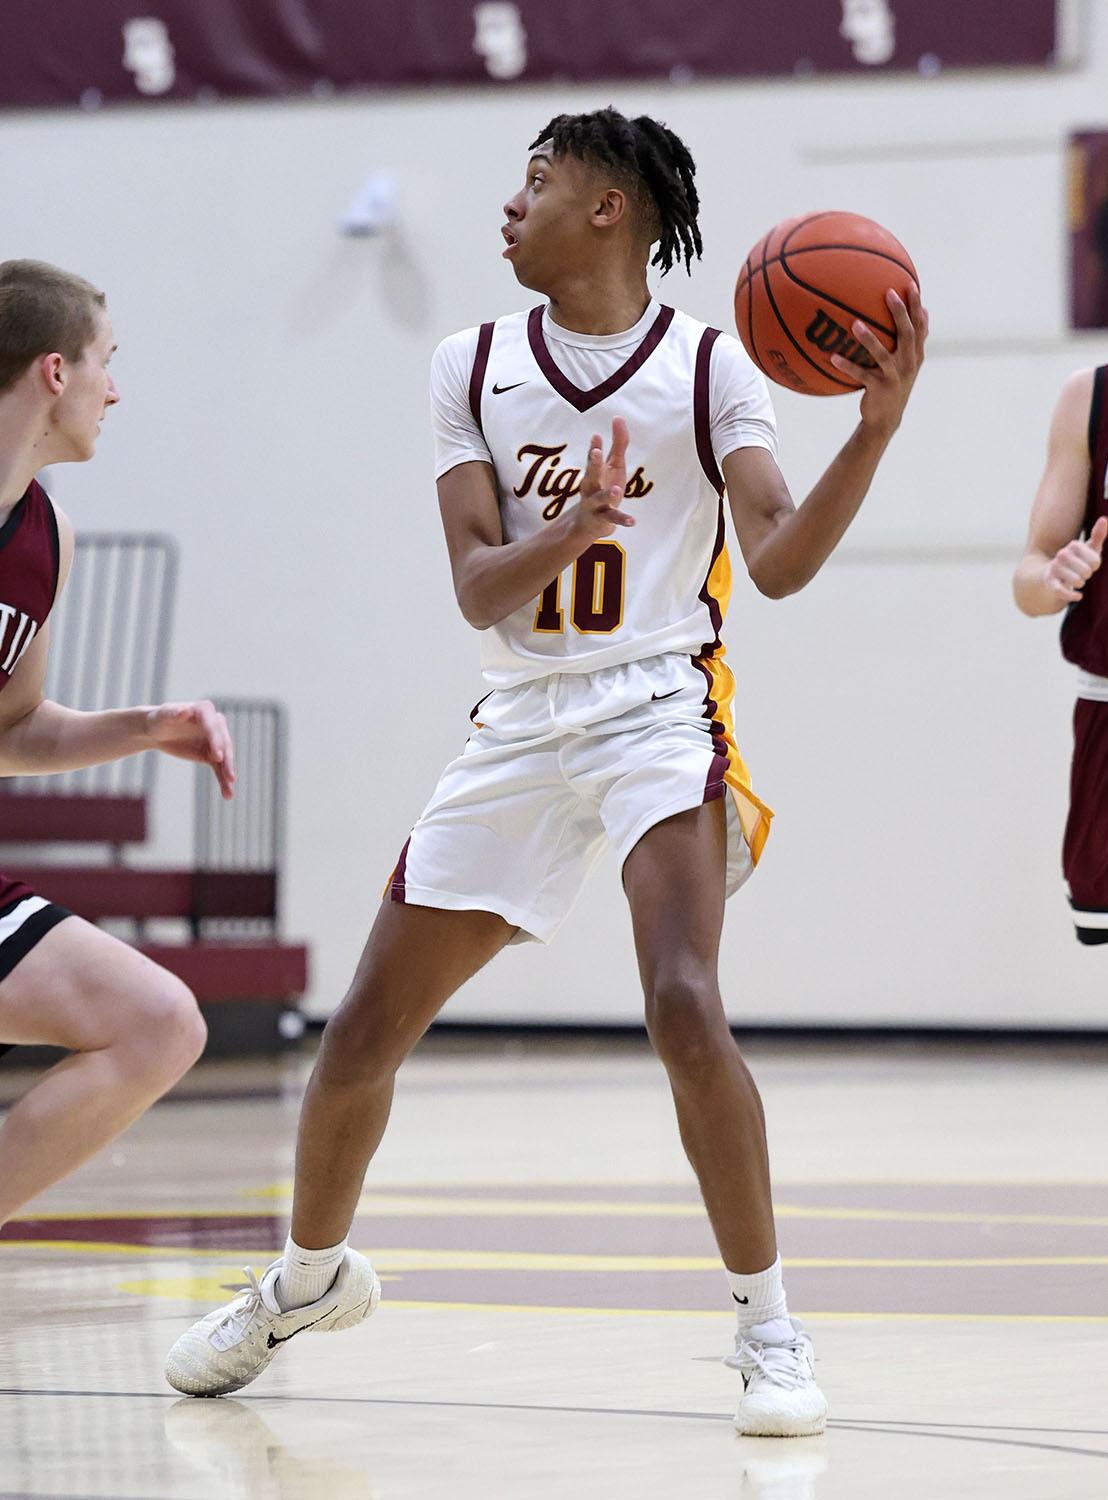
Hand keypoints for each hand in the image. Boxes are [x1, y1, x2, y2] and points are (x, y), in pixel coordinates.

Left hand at [146, 700, 235, 798]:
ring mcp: (215, 741)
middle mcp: (214, 724)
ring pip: (225, 758)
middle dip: (227, 760)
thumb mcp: (162, 715)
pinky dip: (223, 781)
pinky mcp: (212, 755)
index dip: (216, 741)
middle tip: (229, 776)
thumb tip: (185, 710)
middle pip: (224, 743)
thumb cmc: (159, 719)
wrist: (157, 731)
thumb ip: (173, 712)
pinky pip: (220, 769)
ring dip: (228, 774)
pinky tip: (227, 794)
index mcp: (205, 710)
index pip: (214, 726)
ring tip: (229, 790)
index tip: (217, 756)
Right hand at [570, 417, 633, 540]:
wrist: (589, 524)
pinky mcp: (604, 520)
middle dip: (592, 464)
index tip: (596, 435)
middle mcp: (591, 487)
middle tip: (595, 453)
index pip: (593, 458)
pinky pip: (613, 519)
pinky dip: (622, 520)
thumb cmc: (603, 488)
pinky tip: (633, 521)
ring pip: (600, 498)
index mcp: (593, 473)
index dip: (594, 447)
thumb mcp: (613, 466)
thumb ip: (618, 444)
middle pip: (591, 475)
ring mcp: (596, 505)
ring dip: (608, 494)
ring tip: (617, 489)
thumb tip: (618, 417)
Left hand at [830, 284, 928, 438]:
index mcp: (915, 354)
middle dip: (900, 313)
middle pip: (907, 334)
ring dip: (869, 339)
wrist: (886, 418)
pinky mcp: (879, 389)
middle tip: (889, 293)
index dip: (916, 305)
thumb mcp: (905, 363)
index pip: (919, 325)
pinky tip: (833, 357)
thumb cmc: (892, 385)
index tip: (910, 284)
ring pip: (883, 354)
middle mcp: (908, 363)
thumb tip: (921, 312)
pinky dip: (847, 366)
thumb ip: (910, 340)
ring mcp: (894, 376)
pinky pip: (861, 375)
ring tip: (855, 324)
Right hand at [1045, 515, 1107, 602]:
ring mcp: (1054, 568)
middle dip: (1087, 575)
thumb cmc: (1078, 559)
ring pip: (1076, 581)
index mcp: (1073, 545)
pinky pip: (1061, 591)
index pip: (1095, 561)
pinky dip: (1072, 596)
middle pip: (1086, 572)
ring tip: (1077, 581)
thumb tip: (1104, 519)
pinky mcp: (1049, 581)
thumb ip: (1098, 535)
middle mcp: (1062, 555)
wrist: (1054, 572)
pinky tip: (1078, 596)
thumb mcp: (1089, 548)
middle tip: (1083, 573)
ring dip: (1080, 584)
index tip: (1091, 564)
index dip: (1095, 565)